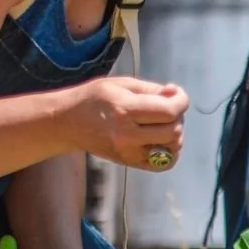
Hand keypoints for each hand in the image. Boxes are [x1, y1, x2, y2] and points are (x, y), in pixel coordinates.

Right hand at [72, 77, 187, 169]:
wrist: (67, 122)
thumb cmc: (94, 98)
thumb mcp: (121, 84)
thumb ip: (151, 89)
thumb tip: (176, 94)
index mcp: (124, 110)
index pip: (169, 111)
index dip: (181, 100)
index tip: (177, 94)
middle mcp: (126, 134)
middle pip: (173, 130)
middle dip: (178, 116)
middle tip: (168, 107)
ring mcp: (128, 152)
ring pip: (172, 147)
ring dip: (175, 133)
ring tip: (163, 122)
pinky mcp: (128, 162)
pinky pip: (163, 164)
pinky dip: (170, 152)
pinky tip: (162, 139)